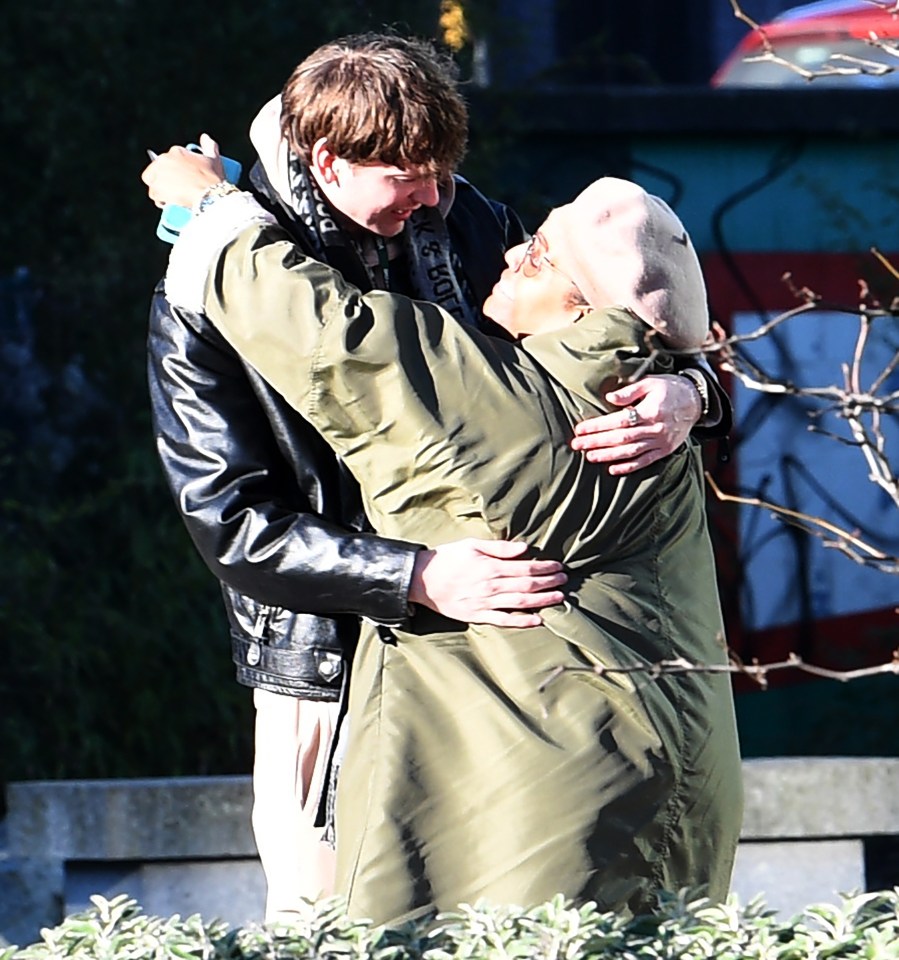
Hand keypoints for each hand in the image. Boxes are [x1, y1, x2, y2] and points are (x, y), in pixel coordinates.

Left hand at [141, 133, 224, 208]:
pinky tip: (168, 203)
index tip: (181, 180)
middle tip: (176, 189)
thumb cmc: (213, 179)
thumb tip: (205, 137)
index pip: (167, 160)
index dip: (173, 171)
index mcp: (176, 151)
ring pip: (153, 182)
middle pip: (156, 170)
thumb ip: (210, 146)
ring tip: (172, 198)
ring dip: (160, 190)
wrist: (210, 196)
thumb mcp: (214, 160)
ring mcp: (159, 174)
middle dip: (164, 179)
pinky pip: (153, 195)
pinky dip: (160, 200)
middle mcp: (164, 159)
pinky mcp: (156, 188)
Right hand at [408, 539, 566, 627]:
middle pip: (527, 585)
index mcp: (490, 567)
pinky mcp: (478, 616)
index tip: (558, 566)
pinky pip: (504, 620)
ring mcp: (485, 603)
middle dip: (549, 583)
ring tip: (559, 598)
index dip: (545, 567)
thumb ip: (499, 548)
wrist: (422, 580)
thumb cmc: (447, 559)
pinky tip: (537, 620)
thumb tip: (524, 548)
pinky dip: (522, 622)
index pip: (526, 567)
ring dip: (542, 601)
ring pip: (520, 603)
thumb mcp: (472, 545)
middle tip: (564, 580)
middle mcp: (491, 586)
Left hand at [571, 374, 701, 475]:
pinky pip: (645, 461)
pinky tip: (612, 469)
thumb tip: (609, 398)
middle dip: (596, 442)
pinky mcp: (665, 450)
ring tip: (589, 457)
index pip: (618, 421)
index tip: (580, 429)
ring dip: (608, 456)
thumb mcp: (651, 382)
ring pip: (630, 452)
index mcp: (650, 411)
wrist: (696, 401)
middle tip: (577, 445)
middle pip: (621, 438)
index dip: (598, 426)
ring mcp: (661, 442)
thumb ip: (630, 391)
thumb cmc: (670, 389)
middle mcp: (655, 429)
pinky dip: (629, 467)